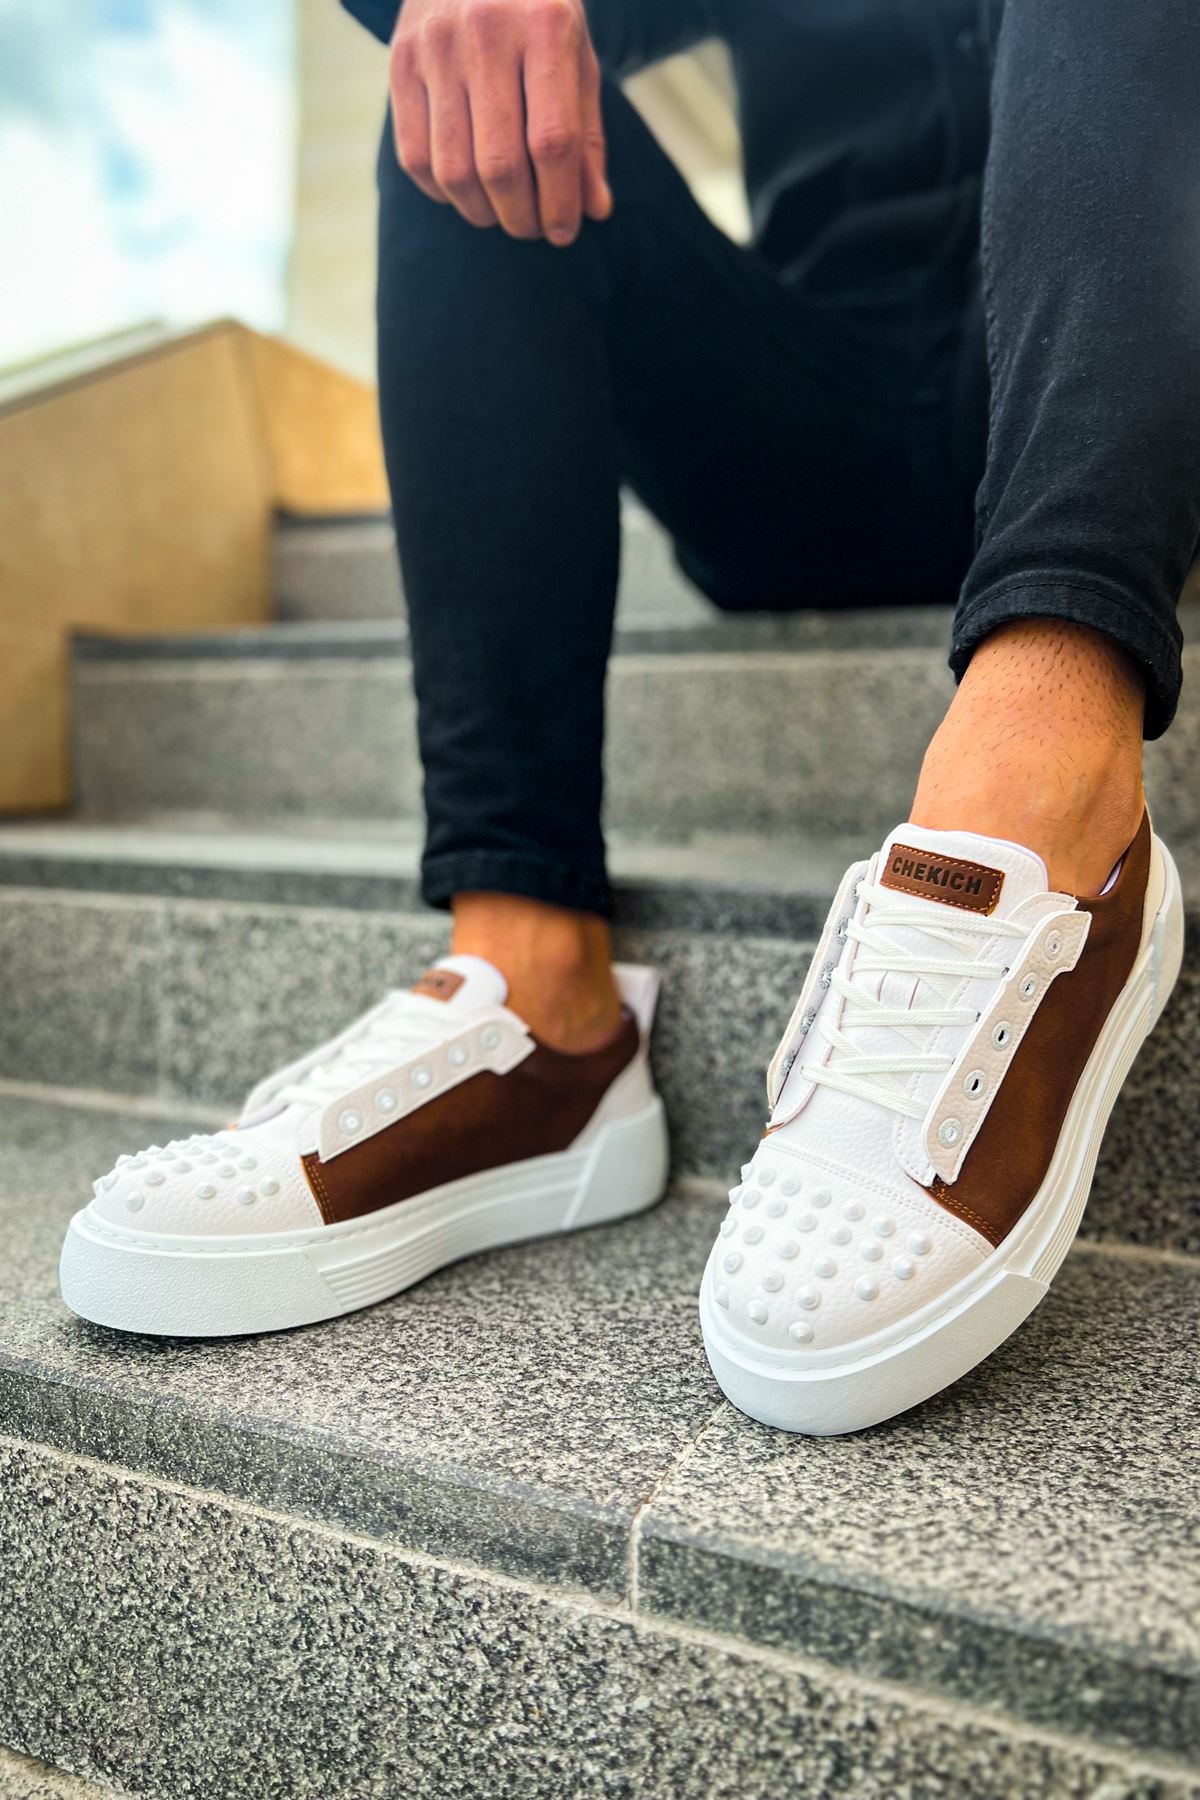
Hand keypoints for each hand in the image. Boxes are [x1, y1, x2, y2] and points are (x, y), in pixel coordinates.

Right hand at [389, 0, 611, 244]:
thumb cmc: (538, 16)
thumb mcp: (577, 60)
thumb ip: (588, 135)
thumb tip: (594, 210)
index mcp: (544, 26)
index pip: (553, 142)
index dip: (559, 201)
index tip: (563, 232)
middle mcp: (485, 31)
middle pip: (500, 165)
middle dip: (521, 217)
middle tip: (532, 228)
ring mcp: (435, 46)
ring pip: (453, 170)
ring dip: (482, 212)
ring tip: (502, 213)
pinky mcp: (399, 62)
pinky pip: (415, 158)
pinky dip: (442, 192)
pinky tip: (466, 191)